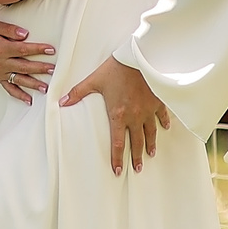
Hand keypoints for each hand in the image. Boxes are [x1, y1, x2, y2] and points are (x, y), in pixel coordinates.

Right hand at [0, 18, 55, 103]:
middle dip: (40, 69)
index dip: (38, 50)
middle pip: (24, 67)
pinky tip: (28, 100)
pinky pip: (9, 88)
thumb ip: (9, 29)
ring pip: (19, 80)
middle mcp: (1, 63)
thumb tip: (25, 34)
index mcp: (1, 49)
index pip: (23, 50)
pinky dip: (19, 95)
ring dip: (33, 85)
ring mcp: (0, 72)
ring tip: (45, 88)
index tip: (50, 50)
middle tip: (53, 70)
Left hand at [61, 57, 171, 173]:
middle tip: (138, 169)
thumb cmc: (117, 68)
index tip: (117, 171)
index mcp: (118, 114)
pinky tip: (166, 128)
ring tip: (151, 154)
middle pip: (136, 142)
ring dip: (150, 144)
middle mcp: (135, 116)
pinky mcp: (158, 101)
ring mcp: (148, 110)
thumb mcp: (95, 80)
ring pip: (150, 132)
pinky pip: (162, 115)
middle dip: (136, 157)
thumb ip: (78, 92)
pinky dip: (164, 122)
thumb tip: (62, 102)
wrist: (141, 57)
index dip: (117, 158)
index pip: (118, 143)